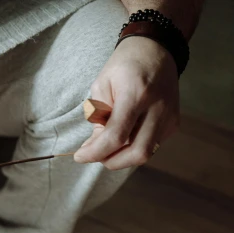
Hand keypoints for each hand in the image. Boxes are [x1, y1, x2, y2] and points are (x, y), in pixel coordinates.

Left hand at [74, 36, 179, 169]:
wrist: (156, 49)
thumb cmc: (124, 66)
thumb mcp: (102, 86)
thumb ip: (98, 118)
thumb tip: (96, 147)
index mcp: (136, 93)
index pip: (116, 136)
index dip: (96, 152)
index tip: (80, 156)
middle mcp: (157, 107)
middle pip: (137, 153)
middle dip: (112, 161)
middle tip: (98, 154)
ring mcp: (169, 116)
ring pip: (146, 154)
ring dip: (123, 157)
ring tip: (109, 146)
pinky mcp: (174, 122)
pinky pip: (152, 146)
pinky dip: (134, 147)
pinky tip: (126, 135)